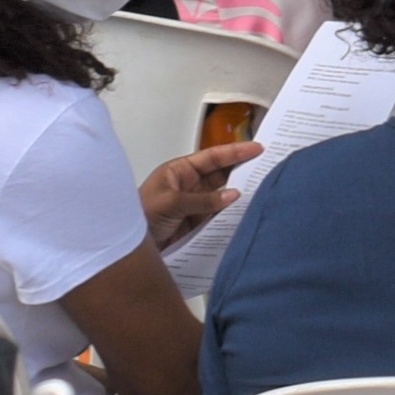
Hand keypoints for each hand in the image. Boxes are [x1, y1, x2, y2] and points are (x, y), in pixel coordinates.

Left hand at [133, 138, 258, 249]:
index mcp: (179, 171)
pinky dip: (232, 214)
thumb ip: (203, 200)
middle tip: (267, 166)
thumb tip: (235, 194)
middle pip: (220, 175)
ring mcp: (194, 205)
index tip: (257, 148)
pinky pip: (218, 215)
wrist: (126, 247)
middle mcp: (189, 185)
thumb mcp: (171, 203)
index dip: (234, 152)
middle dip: (241, 169)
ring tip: (264, 188)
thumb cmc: (142, 215)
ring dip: (239, 193)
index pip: (211, 158)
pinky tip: (247, 212)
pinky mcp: (196, 223)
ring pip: (222, 196)